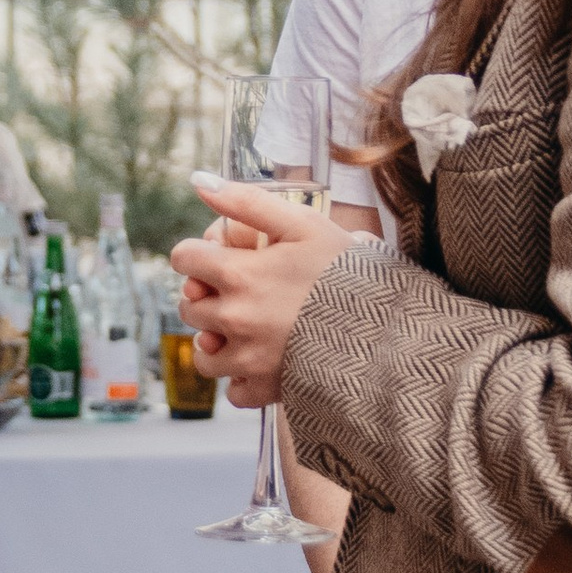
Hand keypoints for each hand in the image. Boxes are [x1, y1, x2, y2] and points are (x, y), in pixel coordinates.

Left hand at [170, 181, 362, 405]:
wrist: (388, 326)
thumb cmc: (347, 270)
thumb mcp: (302, 223)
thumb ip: (246, 202)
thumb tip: (198, 181)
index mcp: (238, 274)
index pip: (183, 258)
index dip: (198, 253)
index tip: (219, 256)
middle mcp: (234, 319)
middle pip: (189, 306)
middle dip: (205, 295)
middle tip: (238, 290)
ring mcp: (248, 359)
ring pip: (204, 354)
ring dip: (215, 341)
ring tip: (243, 330)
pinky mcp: (266, 389)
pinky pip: (234, 391)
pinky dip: (241, 379)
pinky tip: (261, 361)